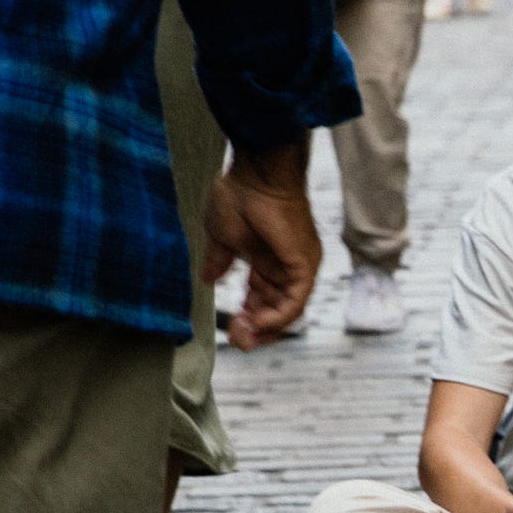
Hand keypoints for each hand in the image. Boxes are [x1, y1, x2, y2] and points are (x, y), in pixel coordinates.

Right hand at [203, 143, 320, 348]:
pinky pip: (295, 300)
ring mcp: (298, 265)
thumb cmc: (240, 195)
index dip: (248, 318)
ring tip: (243, 334)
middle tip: (237, 339)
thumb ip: (219, 261)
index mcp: (267, 260)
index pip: (262, 300)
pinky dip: (278, 316)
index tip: (231, 328)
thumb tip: (208, 280)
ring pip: (287, 310)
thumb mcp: (223, 237)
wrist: (256, 172)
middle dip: (256, 329)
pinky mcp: (304, 263)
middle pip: (276, 310)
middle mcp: (286, 265)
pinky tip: (258, 322)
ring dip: (265, 327)